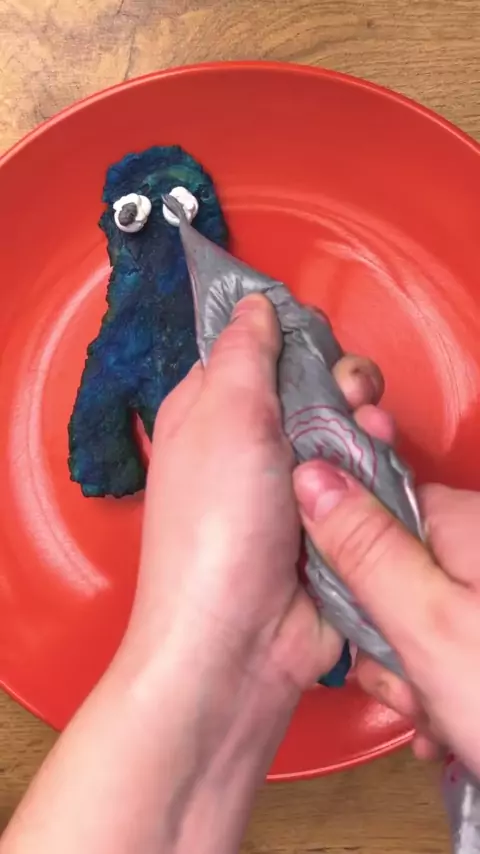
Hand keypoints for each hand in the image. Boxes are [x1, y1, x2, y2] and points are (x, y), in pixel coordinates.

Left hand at [130, 293, 384, 701]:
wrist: (238, 641)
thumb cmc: (216, 523)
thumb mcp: (224, 418)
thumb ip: (244, 353)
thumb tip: (251, 303)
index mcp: (210, 411)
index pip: (256, 350)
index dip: (290, 337)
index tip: (314, 337)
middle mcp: (251, 443)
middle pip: (311, 385)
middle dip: (339, 381)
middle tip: (347, 393)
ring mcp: (294, 484)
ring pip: (345, 427)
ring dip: (364, 422)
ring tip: (368, 433)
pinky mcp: (331, 520)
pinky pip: (364, 475)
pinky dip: (376, 465)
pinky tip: (381, 463)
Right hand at [294, 445, 479, 777]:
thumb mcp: (427, 625)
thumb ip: (365, 549)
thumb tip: (311, 475)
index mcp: (463, 523)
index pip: (370, 507)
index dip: (346, 561)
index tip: (351, 614)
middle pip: (388, 569)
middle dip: (381, 636)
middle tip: (406, 683)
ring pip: (413, 614)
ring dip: (408, 673)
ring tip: (436, 714)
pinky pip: (444, 639)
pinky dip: (438, 683)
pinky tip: (448, 722)